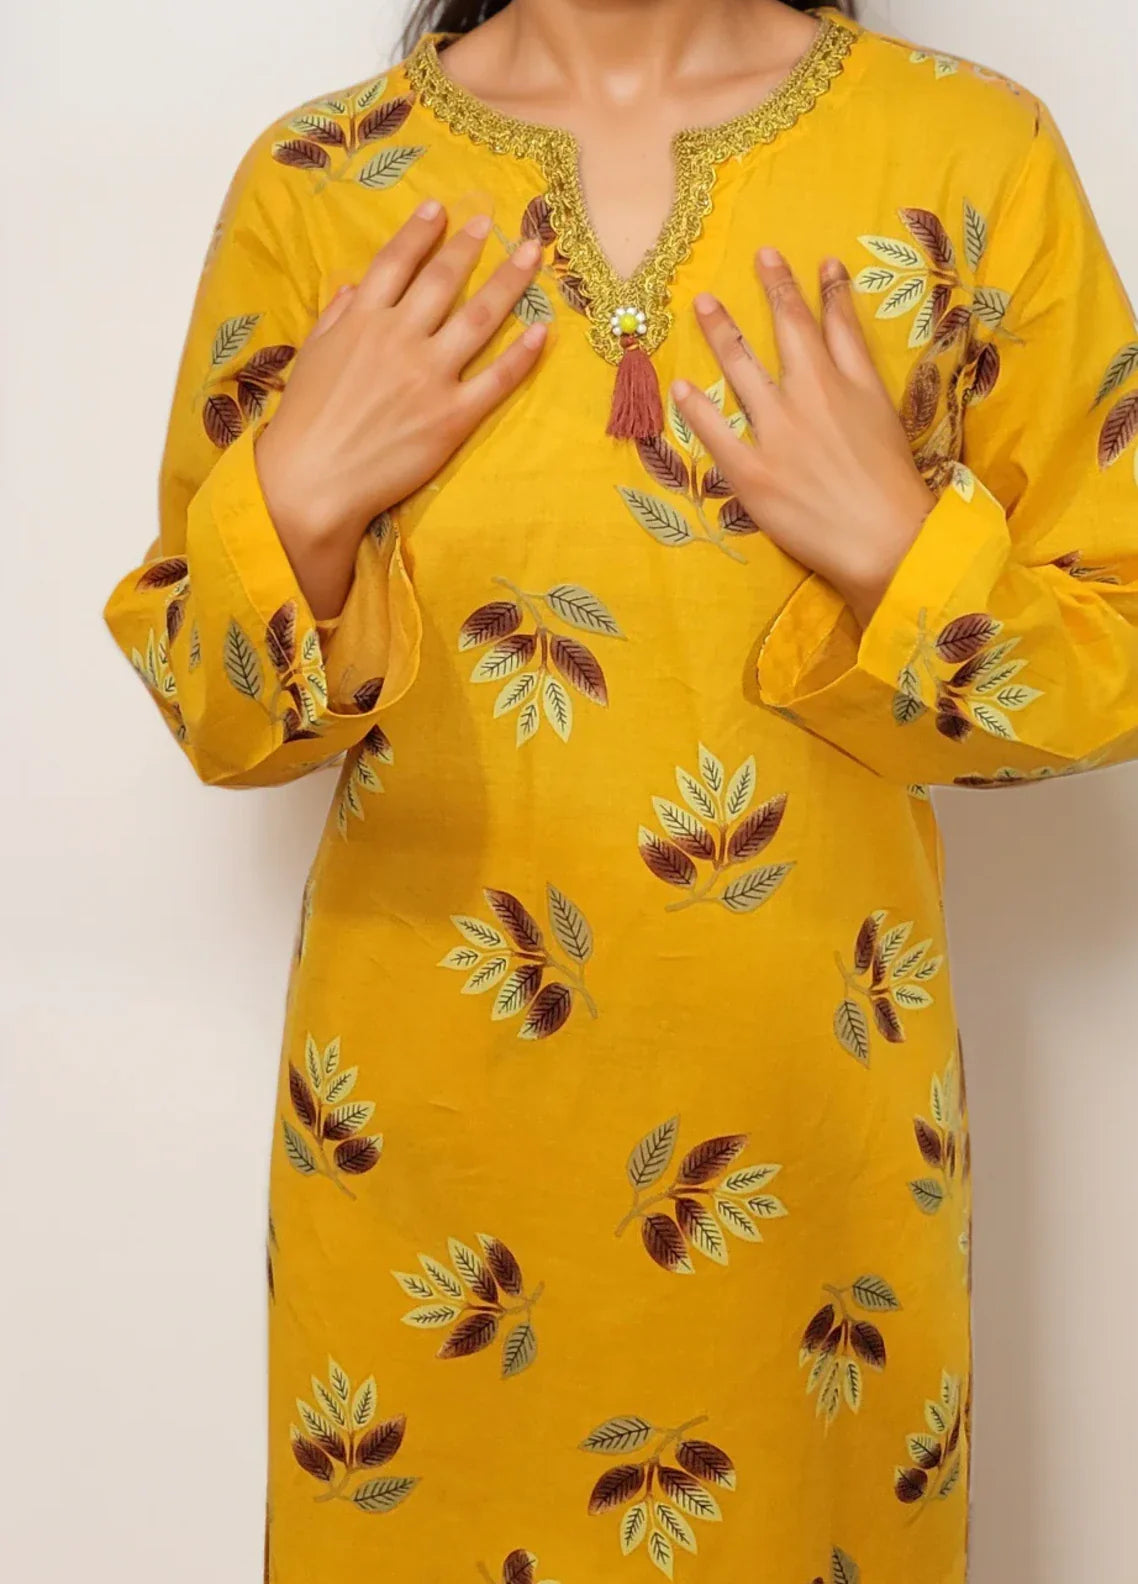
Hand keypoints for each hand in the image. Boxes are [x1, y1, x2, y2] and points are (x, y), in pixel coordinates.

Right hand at [255, 202, 548, 613]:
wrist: (311, 482)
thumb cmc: (304, 423)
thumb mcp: (310, 357)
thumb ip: (335, 318)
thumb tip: (354, 288)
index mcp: (362, 320)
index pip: (396, 262)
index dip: (420, 232)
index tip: (441, 208)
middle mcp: (400, 338)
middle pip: (444, 281)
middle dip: (472, 247)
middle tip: (493, 223)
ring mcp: (430, 376)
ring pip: (480, 317)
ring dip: (510, 281)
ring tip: (532, 256)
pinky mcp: (452, 416)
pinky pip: (496, 380)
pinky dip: (523, 354)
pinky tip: (543, 331)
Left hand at [670, 249, 936, 627]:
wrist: (887, 540)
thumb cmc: (893, 485)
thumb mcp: (886, 414)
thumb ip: (859, 367)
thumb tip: (844, 331)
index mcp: (848, 386)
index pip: (834, 324)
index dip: (824, 289)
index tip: (819, 261)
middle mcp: (811, 397)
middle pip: (787, 332)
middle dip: (773, 288)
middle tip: (758, 256)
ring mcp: (778, 434)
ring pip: (743, 370)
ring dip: (722, 331)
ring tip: (704, 304)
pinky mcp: (754, 474)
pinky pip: (716, 434)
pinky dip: (695, 409)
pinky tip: (680, 387)